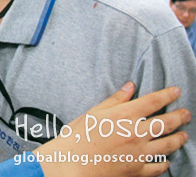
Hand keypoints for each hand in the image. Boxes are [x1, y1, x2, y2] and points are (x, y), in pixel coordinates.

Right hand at [36, 82, 189, 176]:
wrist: (71, 164)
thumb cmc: (78, 136)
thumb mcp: (94, 112)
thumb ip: (115, 99)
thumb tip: (130, 86)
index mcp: (124, 115)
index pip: (153, 102)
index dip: (167, 95)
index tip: (176, 91)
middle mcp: (136, 133)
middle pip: (166, 122)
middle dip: (180, 116)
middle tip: (187, 113)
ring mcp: (139, 153)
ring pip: (168, 144)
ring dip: (179, 138)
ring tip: (184, 135)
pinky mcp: (137, 170)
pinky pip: (159, 166)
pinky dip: (165, 163)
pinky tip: (167, 160)